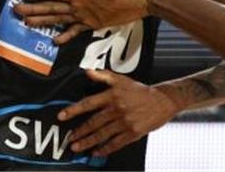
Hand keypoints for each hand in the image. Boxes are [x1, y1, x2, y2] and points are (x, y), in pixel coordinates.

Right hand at [17, 0, 154, 44]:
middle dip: (35, 9)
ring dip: (44, 21)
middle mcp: (79, 3)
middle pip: (53, 7)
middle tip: (16, 10)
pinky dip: (65, 35)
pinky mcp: (94, 23)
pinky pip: (75, 30)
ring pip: (60, 18)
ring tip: (27, 23)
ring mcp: (86, 13)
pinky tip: (55, 41)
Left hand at [59, 70, 180, 156]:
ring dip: (88, 142)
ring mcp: (125, 122)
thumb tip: (86, 72)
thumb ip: (102, 76)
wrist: (162, 101)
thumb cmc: (140, 90)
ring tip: (77, 147)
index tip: (62, 116)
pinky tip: (97, 152)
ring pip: (103, 134)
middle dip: (79, 132)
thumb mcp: (121, 79)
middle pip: (94, 122)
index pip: (88, 103)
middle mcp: (117, 109)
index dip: (74, 110)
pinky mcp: (133, 133)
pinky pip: (117, 143)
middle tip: (68, 139)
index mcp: (111, 96)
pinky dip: (106, 149)